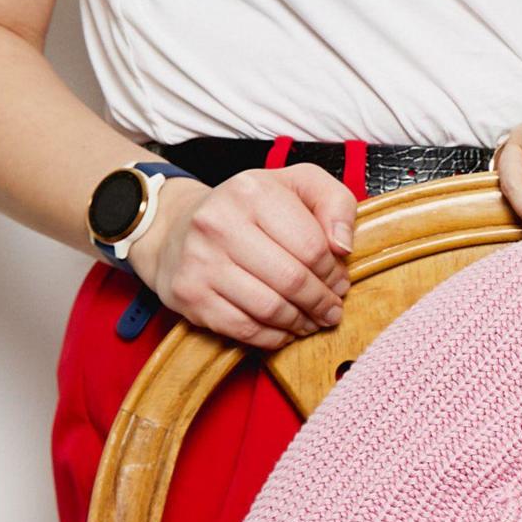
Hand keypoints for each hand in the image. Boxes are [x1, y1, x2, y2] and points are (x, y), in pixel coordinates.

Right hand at [126, 164, 355, 350]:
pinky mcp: (189, 295)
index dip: (334, 272)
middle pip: (292, 280)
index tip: (340, 283)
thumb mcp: (298, 185)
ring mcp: (200, 261)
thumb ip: (335, 203)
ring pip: (269, 309)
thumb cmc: (249, 208)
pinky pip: (243, 328)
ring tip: (313, 321)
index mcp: (252, 192)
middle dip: (321, 302)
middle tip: (332, 310)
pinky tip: (285, 330)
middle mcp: (220, 224)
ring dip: (300, 323)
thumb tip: (343, 247)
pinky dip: (272, 336)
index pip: (311, 246)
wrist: (178, 227)